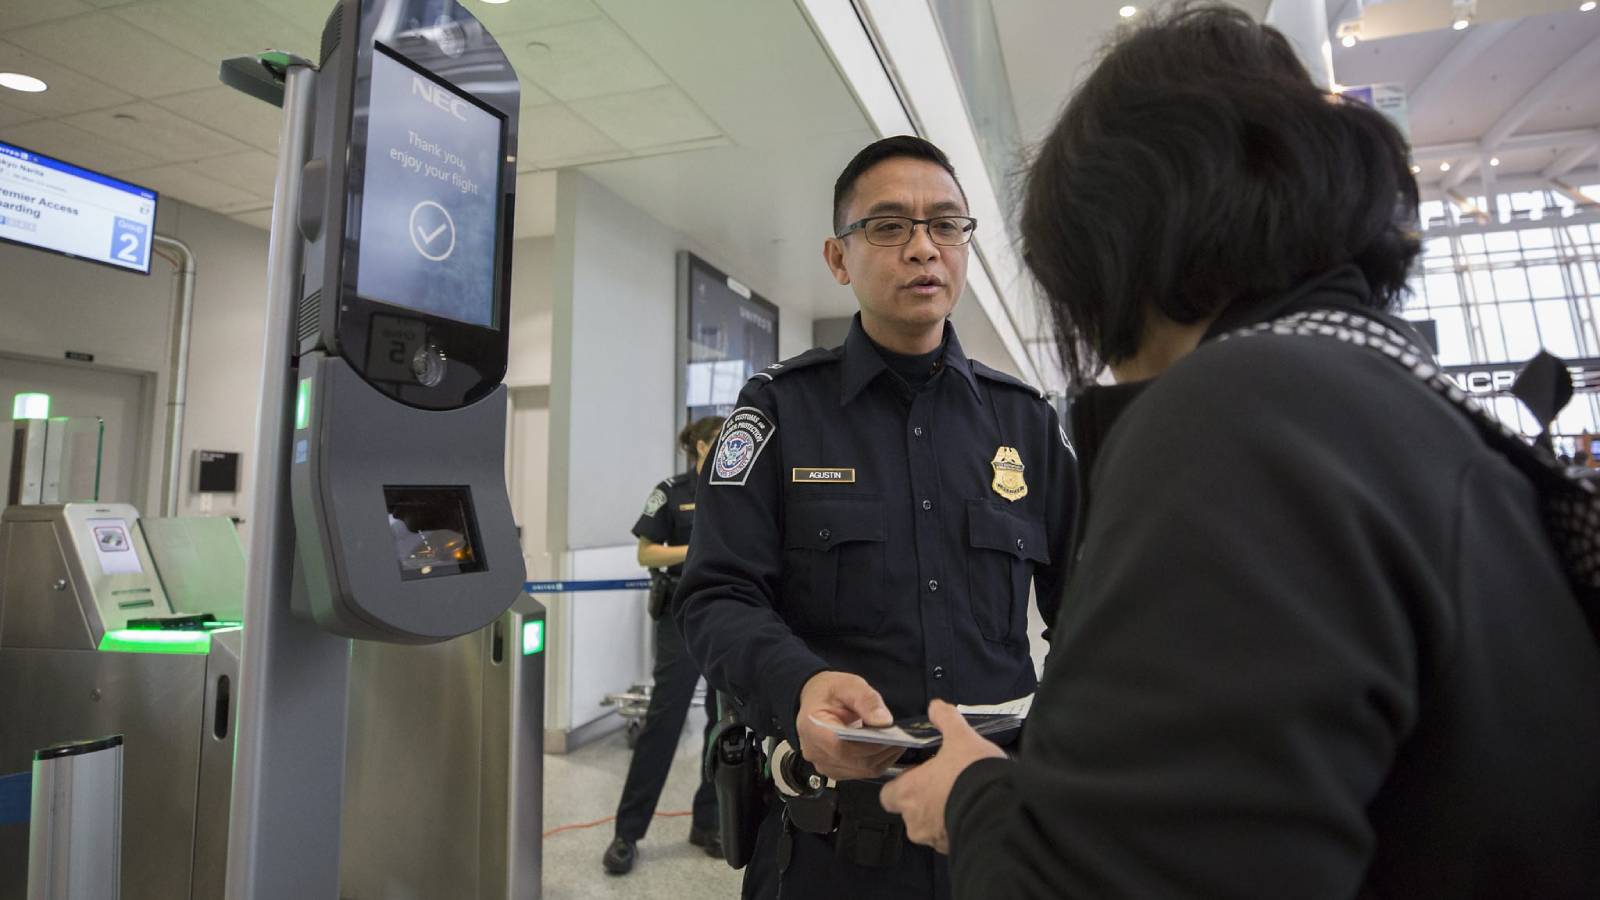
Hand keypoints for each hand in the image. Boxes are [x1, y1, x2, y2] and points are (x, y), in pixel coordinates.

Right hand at [796, 671, 903, 780]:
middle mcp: (815, 752)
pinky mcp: (835, 771)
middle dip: (881, 750)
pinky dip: (877, 761)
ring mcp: (824, 765)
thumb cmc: (829, 692)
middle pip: (855, 761)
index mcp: (813, 728)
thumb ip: (866, 700)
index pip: (842, 747)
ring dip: (882, 757)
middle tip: (900, 737)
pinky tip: (886, 748)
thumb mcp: (848, 685)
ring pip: (862, 770)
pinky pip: (861, 772)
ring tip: (896, 741)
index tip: (889, 735)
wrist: (817, 699)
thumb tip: (884, 722)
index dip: (869, 745)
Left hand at [879, 700, 1006, 853]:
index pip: (888, 795)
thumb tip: (937, 707)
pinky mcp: (954, 849)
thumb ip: (945, 719)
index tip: (917, 775)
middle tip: (945, 783)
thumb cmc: (973, 776)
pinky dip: (958, 824)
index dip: (901, 784)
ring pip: (930, 826)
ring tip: (963, 795)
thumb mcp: (960, 737)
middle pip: (910, 811)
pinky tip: (974, 808)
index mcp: (908, 793)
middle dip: (925, 799)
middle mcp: (916, 821)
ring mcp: (934, 838)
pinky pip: (949, 836)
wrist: (1001, 809)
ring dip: (942, 812)